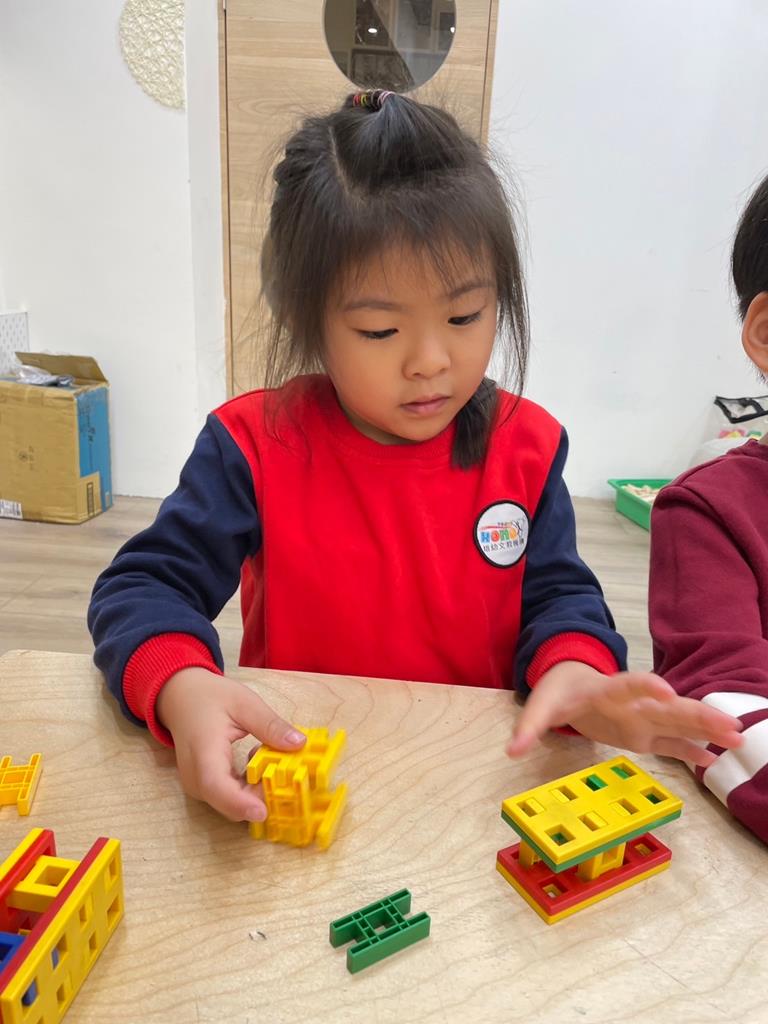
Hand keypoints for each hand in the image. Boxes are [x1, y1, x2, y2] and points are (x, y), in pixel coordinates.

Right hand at [156, 667, 305, 821]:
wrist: (181, 699)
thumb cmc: (210, 698)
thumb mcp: (245, 703)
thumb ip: (270, 725)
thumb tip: (299, 743)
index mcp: (203, 752)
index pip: (216, 786)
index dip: (239, 803)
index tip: (263, 812)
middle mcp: (196, 777)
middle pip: (229, 802)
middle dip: (261, 796)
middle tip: (285, 772)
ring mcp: (199, 786)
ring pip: (232, 805)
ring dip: (258, 790)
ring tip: (266, 756)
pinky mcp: (206, 788)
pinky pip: (231, 798)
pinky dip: (249, 787)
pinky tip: (255, 762)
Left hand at [506, 661, 742, 767]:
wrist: (572, 683)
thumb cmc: (559, 692)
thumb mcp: (540, 705)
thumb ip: (530, 726)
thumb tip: (512, 750)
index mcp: (607, 689)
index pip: (628, 684)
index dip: (646, 685)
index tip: (666, 689)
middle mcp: (633, 702)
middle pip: (669, 706)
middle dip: (698, 713)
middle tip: (730, 723)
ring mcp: (644, 718)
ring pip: (680, 723)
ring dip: (708, 729)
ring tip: (738, 737)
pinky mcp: (646, 734)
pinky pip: (674, 743)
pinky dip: (693, 751)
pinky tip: (717, 758)